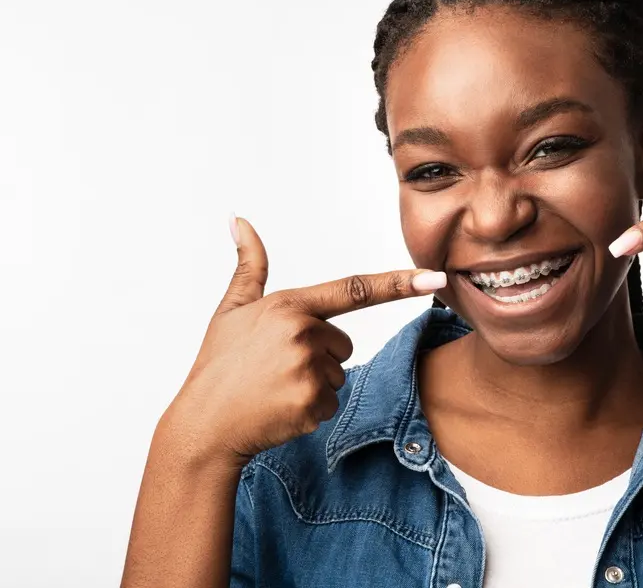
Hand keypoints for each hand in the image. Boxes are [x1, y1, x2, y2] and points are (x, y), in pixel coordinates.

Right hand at [161, 216, 446, 467]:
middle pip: (343, 343)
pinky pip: (332, 402)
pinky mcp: (314, 404)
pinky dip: (312, 408)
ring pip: (338, 373)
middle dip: (319, 354)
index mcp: (289, 306)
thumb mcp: (232, 310)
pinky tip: (281, 407)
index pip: (355, 289)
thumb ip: (249, 265)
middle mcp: (304, 335)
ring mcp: (310, 371)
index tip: (435, 278)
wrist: (204, 425)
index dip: (398, 283)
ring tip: (275, 386)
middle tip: (277, 367)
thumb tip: (238, 220)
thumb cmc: (219, 365)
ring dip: (315, 382)